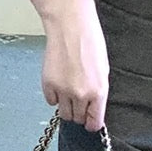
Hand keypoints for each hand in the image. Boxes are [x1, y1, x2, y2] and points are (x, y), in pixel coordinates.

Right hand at [41, 0, 109, 131]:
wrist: (71, 26)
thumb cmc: (90, 43)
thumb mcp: (103, 70)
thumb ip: (98, 92)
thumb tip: (94, 108)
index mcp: (98, 91)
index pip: (94, 122)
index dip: (92, 123)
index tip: (90, 123)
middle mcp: (80, 94)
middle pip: (77, 119)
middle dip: (80, 113)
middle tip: (80, 101)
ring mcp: (62, 90)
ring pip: (63, 113)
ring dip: (67, 106)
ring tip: (70, 92)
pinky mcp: (47, 84)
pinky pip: (50, 101)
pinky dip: (54, 96)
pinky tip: (59, 83)